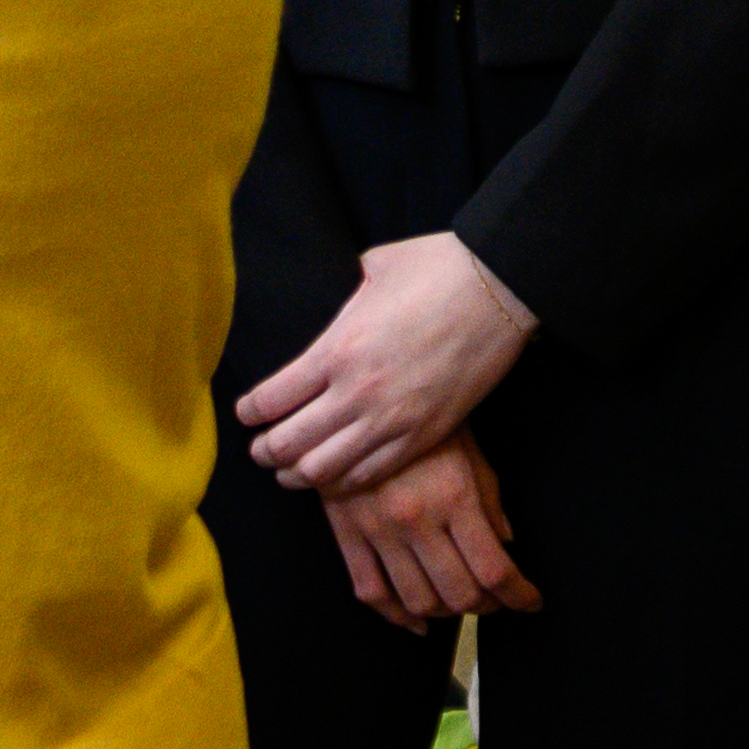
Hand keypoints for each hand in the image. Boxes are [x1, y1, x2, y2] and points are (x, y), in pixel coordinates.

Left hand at [240, 232, 539, 493]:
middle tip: (260, 448)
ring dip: (297, 473)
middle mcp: (357, 393)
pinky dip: (342, 481)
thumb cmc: (438, 268)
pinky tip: (334, 475)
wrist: (502, 289)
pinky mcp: (423, 435)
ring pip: (323, 471)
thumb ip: (341, 298)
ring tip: (290, 469)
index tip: (246, 413)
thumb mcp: (373, 269)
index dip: (249, 413)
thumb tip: (328, 302)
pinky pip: (369, 474)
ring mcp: (391, 420)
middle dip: (264, 451)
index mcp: (336, 349)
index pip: (269, 400)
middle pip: (287, 444)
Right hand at [324, 436, 540, 627]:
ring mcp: (378, 530)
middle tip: (498, 602)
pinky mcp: (347, 534)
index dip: (519, 595)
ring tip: (461, 604)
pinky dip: (396, 617)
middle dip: (487, 607)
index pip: (495, 569)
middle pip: (460, 593)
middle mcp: (416, 519)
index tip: (530, 601)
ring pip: (418, 601)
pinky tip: (416, 620)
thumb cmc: (421, 421)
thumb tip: (506, 546)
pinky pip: (371, 592)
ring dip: (448, 613)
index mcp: (454, 496)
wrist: (356, 402)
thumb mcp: (469, 450)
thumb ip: (490, 502)